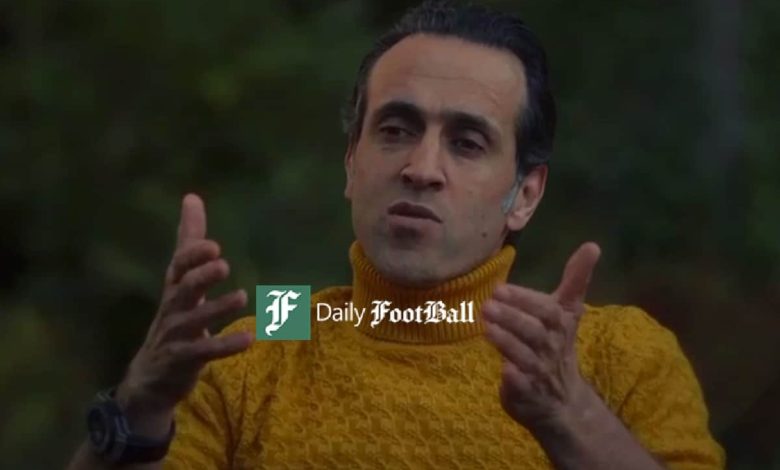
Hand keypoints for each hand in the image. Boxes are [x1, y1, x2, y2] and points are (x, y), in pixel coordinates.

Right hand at [115, 194, 252, 431]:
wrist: (150, 377)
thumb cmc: (173, 319)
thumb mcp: (180, 280)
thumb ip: (189, 243)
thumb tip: (192, 197)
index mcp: (174, 288)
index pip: (179, 267)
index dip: (193, 256)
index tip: (212, 245)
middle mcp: (172, 308)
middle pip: (183, 289)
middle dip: (201, 276)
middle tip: (223, 263)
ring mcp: (175, 336)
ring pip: (194, 320)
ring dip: (217, 308)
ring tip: (242, 296)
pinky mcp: (183, 360)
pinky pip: (204, 352)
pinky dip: (225, 345)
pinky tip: (250, 338)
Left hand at [482, 242, 601, 431]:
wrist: (562, 401)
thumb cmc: (557, 345)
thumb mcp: (568, 312)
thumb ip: (575, 279)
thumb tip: (592, 244)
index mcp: (562, 324)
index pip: (549, 309)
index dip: (526, 299)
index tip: (501, 288)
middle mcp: (553, 347)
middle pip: (535, 330)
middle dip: (511, 316)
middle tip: (488, 303)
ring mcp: (540, 371)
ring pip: (524, 355)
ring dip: (505, 339)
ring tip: (485, 323)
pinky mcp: (527, 392)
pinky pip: (520, 384)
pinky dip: (512, 376)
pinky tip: (501, 368)